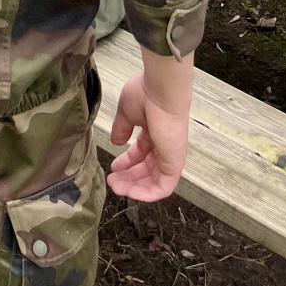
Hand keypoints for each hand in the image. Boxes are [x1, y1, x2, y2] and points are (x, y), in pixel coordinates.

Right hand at [106, 72, 189, 201]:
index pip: (140, 153)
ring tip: (116, 188)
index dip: (126, 162)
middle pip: (146, 169)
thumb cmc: (145, 95)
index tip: (113, 167)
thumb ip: (122, 128)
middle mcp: (163, 146)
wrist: (161, 92)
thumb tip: (116, 142)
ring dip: (134, 187)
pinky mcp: (174, 165)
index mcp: (153, 132)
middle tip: (112, 182)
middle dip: (128, 177)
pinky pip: (163, 187)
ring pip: (153, 180)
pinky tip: (131, 193)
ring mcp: (169, 156)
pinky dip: (147, 193)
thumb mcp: (126, 112)